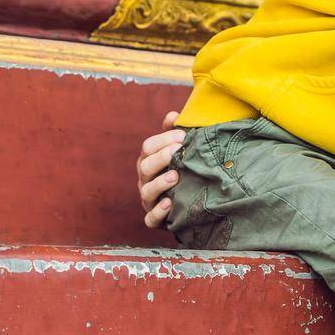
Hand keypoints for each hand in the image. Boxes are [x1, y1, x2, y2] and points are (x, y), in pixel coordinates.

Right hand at [136, 111, 183, 228]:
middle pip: (145, 166)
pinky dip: (158, 212)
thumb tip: (173, 115)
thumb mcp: (179, 151)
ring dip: (160, 183)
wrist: (189, 203)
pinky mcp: (155, 219)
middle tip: (178, 150)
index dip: (163, 139)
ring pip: (147, 191)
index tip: (182, 135)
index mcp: (148, 160)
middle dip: (161, 158)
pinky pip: (150, 219)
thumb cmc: (182, 170)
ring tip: (175, 176)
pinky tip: (169, 203)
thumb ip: (175, 132)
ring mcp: (148, 199)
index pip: (148, 147)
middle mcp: (145, 179)